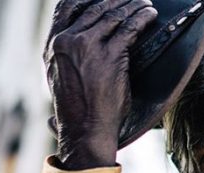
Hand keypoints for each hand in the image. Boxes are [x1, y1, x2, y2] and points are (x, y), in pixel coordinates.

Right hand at [43, 0, 156, 169]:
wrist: (85, 127)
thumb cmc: (76, 108)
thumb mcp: (59, 75)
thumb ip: (65, 55)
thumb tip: (73, 43)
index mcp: (53, 43)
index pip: (67, 7)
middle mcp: (68, 40)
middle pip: (95, 7)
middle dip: (116, 0)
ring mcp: (88, 46)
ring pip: (114, 15)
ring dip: (133, 6)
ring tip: (145, 4)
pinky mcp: (110, 55)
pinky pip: (130, 28)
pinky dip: (143, 18)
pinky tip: (150, 15)